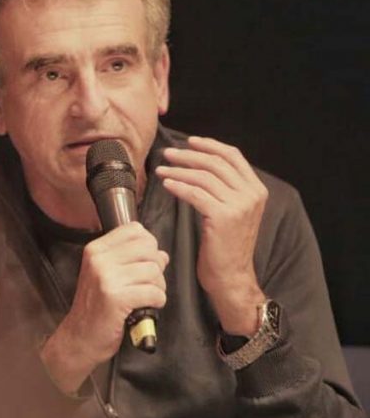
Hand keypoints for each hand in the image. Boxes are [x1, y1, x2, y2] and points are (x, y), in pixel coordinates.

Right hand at [41, 222, 167, 393]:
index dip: (148, 246)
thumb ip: (131, 259)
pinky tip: (145, 307)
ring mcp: (107, 278)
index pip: (135, 230)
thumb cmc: (96, 307)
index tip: (142, 263)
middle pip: (149, 248)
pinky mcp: (116, 298)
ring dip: (158, 287)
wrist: (80, 337)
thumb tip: (161, 254)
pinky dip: (157, 302)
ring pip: (154, 271)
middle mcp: (99, 259)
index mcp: (96, 249)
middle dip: (156, 268)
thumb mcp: (106, 275)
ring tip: (145, 297)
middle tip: (146, 284)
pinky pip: (154, 292)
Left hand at [156, 136, 267, 334]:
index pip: (234, 156)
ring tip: (161, 169)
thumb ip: (225, 189)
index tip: (189, 141)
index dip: (210, 145)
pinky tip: (166, 184)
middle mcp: (252, 195)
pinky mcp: (224, 217)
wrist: (231, 276)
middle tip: (167, 154)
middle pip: (216, 162)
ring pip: (203, 176)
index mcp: (256, 190)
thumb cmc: (225, 246)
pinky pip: (195, 193)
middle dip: (188, 155)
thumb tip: (200, 165)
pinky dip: (178, 186)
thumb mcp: (232, 212)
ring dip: (178, 170)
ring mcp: (239, 206)